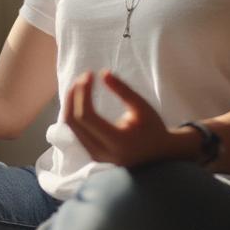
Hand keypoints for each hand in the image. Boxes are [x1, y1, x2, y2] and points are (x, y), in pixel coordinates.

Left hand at [64, 69, 183, 167]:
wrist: (158, 153)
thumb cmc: (152, 127)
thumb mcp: (142, 107)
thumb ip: (123, 90)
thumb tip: (103, 73)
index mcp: (117, 141)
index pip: (87, 116)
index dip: (83, 93)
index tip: (89, 74)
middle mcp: (102, 152)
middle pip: (73, 122)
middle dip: (73, 96)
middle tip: (83, 77)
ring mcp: (95, 156)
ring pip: (71, 127)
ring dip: (71, 103)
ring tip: (80, 84)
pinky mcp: (92, 154)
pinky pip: (76, 131)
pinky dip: (74, 112)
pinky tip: (80, 98)